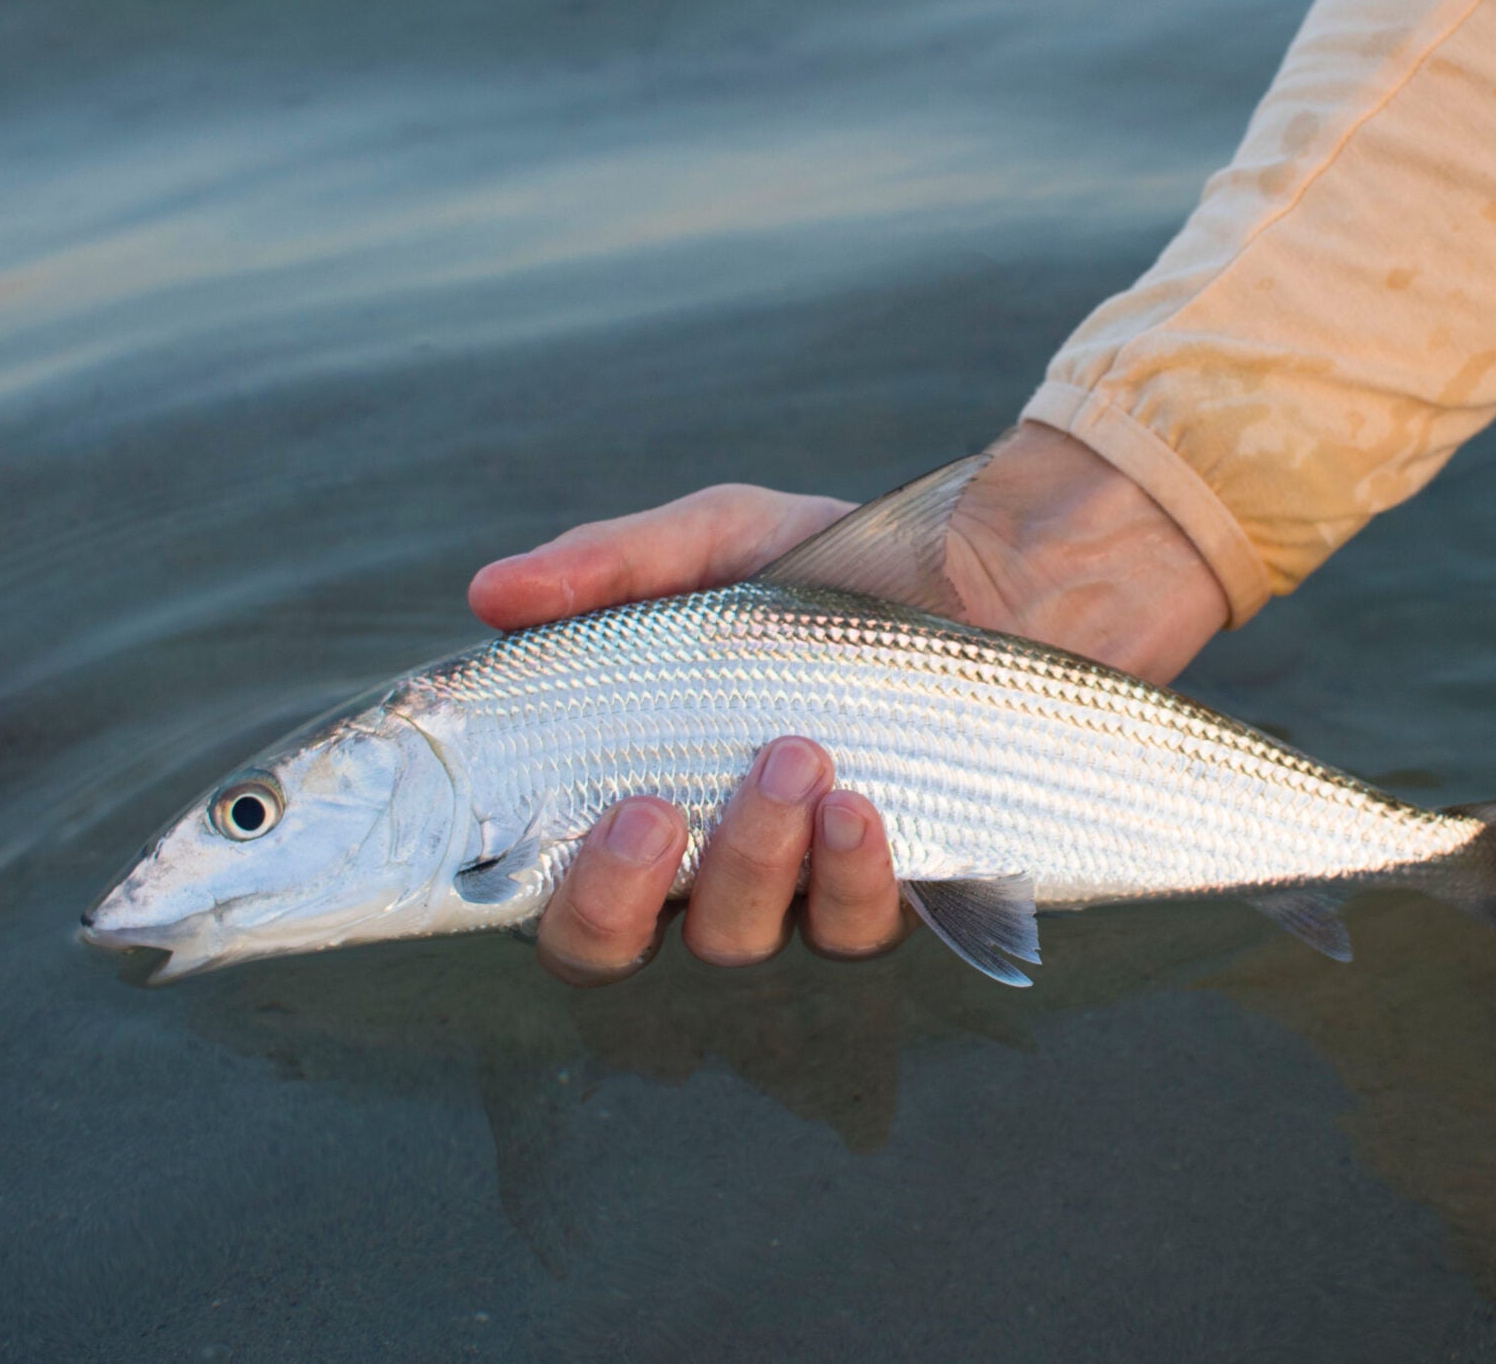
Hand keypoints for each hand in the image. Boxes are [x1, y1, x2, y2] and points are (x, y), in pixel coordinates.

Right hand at [467, 423, 1227, 982]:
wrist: (1002, 575)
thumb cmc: (843, 569)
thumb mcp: (721, 541)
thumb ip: (609, 567)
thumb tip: (492, 593)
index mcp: (643, 799)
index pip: (558, 897)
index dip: (554, 895)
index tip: (596, 810)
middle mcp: (708, 869)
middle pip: (624, 955)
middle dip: (626, 899)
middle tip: (653, 809)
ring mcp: (802, 892)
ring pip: (744, 943)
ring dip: (753, 863)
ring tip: (793, 760)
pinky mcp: (902, 894)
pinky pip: (859, 929)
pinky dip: (852, 873)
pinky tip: (861, 803)